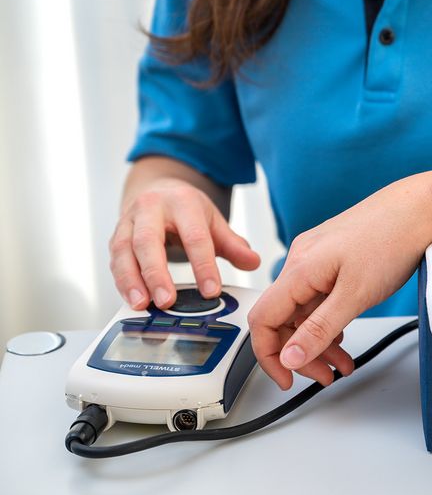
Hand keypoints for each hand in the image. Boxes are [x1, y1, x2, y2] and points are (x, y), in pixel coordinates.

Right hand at [109, 178, 260, 309]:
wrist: (157, 189)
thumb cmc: (186, 209)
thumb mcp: (213, 221)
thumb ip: (233, 244)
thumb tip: (253, 262)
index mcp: (182, 202)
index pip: (194, 236)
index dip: (203, 265)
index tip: (211, 291)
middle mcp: (151, 208)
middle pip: (149, 241)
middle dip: (157, 273)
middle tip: (167, 301)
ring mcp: (129, 221)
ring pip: (124, 251)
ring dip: (132, 281)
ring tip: (143, 305)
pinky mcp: (116, 236)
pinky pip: (115, 260)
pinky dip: (122, 282)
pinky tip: (133, 299)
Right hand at [247, 174, 431, 389]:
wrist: (420, 208)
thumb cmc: (392, 238)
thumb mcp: (356, 295)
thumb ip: (320, 329)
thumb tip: (290, 358)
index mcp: (300, 269)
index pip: (262, 320)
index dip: (269, 356)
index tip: (287, 379)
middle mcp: (302, 261)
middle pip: (284, 318)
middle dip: (302, 352)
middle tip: (326, 375)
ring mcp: (317, 258)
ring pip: (304, 310)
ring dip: (319, 341)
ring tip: (342, 364)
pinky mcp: (334, 258)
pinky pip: (319, 296)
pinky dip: (329, 320)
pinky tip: (344, 334)